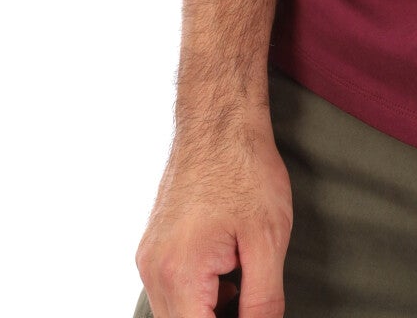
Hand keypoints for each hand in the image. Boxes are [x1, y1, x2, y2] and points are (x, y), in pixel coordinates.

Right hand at [134, 108, 293, 317]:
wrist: (218, 119)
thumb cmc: (245, 168)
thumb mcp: (268, 240)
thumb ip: (263, 302)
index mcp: (179, 275)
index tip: (252, 308)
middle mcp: (154, 272)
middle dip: (220, 316)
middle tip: (250, 291)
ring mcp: (148, 259)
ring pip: (177, 312)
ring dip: (209, 309)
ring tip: (241, 273)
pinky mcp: (153, 246)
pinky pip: (173, 289)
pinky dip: (200, 292)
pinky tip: (228, 265)